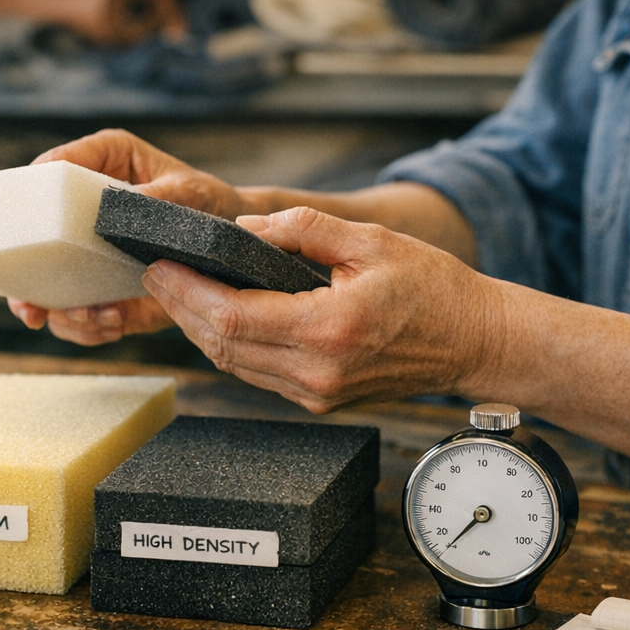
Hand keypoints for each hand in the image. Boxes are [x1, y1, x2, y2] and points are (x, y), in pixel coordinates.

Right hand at [9, 129, 244, 342]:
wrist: (229, 243)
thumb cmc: (207, 202)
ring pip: (49, 287)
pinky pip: (78, 315)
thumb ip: (160, 198)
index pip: (51, 170)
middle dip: (25, 279)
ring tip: (101, 318)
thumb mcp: (190, 194)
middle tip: (31, 309)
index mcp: (100, 164)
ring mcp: (85, 253)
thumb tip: (126, 209)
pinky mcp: (98, 288)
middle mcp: (82, 210)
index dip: (30, 195)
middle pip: (33, 238)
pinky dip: (89, 328)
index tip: (24, 227)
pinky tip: (113, 323)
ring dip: (64, 312)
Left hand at [140, 206, 500, 412]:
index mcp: (328, 330)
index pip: (233, 318)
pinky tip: (215, 317)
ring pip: (234, 365)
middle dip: (181, 308)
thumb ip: (301, 228)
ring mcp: (317, 394)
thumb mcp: (369, 240)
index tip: (159, 266)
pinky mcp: (319, 400)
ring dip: (199, 329)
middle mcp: (317, 372)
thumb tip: (243, 230)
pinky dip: (229, 345)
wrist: (473, 341)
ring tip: (175, 291)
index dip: (186, 293)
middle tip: (156, 273)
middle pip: (223, 345)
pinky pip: (257, 374)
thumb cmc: (432, 288)